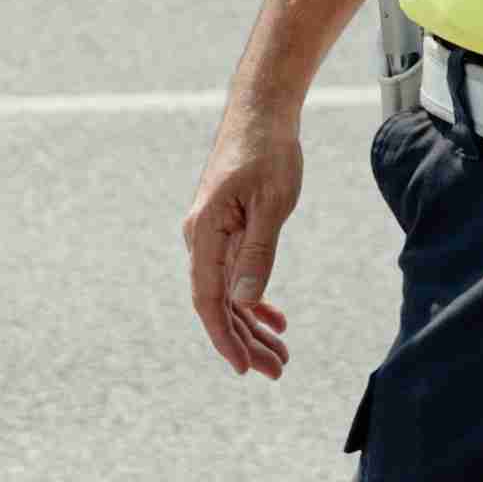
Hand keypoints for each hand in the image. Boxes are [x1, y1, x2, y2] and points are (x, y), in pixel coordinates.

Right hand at [182, 97, 306, 377]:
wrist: (262, 110)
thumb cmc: (268, 151)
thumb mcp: (273, 204)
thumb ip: (259, 253)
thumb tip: (246, 301)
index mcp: (205, 232)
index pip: (208, 299)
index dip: (225, 337)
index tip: (245, 368)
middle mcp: (201, 238)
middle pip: (218, 303)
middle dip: (246, 341)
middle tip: (277, 371)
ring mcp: (212, 234)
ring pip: (228, 293)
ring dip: (252, 325)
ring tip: (281, 356)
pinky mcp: (225, 228)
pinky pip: (235, 274)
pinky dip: (254, 299)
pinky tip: (274, 319)